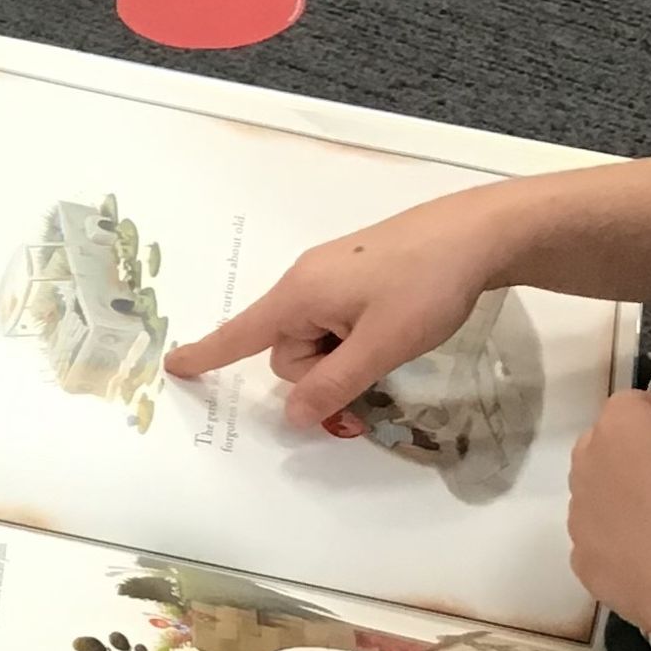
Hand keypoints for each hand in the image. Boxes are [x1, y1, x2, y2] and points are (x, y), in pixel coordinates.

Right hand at [163, 190, 514, 428]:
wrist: (475, 234)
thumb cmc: (424, 288)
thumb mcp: (380, 347)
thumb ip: (332, 385)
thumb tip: (292, 416)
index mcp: (299, 294)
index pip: (241, 334)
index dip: (208, 354)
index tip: (175, 367)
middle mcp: (305, 280)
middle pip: (290, 348)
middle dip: (322, 368)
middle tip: (373, 357)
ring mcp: (331, 273)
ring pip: (317, 336)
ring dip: (344, 353)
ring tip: (391, 336)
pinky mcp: (355, 272)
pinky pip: (335, 318)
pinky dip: (354, 336)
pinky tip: (391, 324)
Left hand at [568, 393, 650, 646]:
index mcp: (619, 426)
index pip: (638, 405)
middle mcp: (585, 465)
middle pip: (608, 449)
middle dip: (640, 459)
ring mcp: (578, 518)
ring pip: (599, 499)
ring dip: (627, 505)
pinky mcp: (583, 565)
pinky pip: (601, 546)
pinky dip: (623, 550)